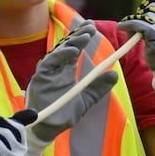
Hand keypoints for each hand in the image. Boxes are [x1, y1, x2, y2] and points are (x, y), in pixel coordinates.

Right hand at [21, 26, 118, 155]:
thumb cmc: (64, 114)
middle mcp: (56, 68)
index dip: (82, 37)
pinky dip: (61, 56)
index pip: (74, 49)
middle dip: (78, 35)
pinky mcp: (40, 78)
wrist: (49, 129)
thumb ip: (98, 88)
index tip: (93, 27)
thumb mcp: (86, 100)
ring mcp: (47, 72)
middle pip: (66, 46)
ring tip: (86, 36)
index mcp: (65, 71)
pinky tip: (73, 51)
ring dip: (72, 43)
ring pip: (59, 52)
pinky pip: (49, 63)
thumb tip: (114, 74)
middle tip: (91, 26)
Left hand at [118, 0, 154, 92]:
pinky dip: (128, 25)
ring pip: (142, 15)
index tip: (151, 16)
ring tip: (137, 34)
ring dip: (135, 23)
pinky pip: (136, 24)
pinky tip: (123, 27)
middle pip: (149, 5)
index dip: (152, 6)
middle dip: (143, 15)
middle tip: (144, 28)